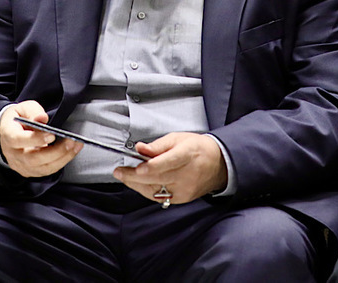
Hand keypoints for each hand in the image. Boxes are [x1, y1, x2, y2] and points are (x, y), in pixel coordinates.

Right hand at [0, 101, 80, 177]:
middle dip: (55, 151)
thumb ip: (33, 112)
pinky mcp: (29, 171)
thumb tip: (42, 119)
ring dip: (62, 158)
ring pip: (42, 168)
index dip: (36, 139)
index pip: (19, 140)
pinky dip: (61, 162)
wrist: (9, 132)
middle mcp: (13, 154)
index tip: (52, 134)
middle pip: (33, 159)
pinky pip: (46, 171)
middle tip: (70, 142)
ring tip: (76, 146)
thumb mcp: (23, 108)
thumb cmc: (18, 119)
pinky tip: (71, 152)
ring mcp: (20, 165)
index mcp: (8, 136)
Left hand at [112, 132, 226, 205]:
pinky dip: (146, 190)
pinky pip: (159, 197)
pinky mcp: (182, 198)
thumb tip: (140, 148)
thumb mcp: (178, 139)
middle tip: (119, 171)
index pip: (165, 163)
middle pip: (156, 178)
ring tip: (124, 176)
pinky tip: (138, 183)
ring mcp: (184, 189)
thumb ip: (158, 145)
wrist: (218, 165)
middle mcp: (186, 174)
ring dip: (136, 184)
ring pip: (155, 190)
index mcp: (187, 154)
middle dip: (133, 176)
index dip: (148, 167)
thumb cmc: (197, 149)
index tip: (134, 167)